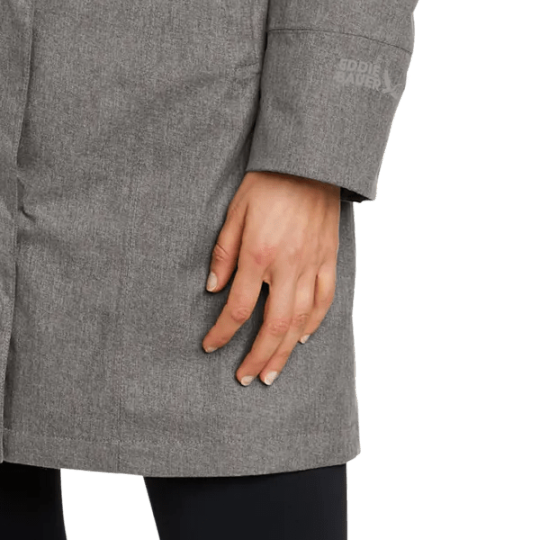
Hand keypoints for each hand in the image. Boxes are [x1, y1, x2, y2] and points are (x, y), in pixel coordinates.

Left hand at [201, 169, 340, 385]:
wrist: (309, 161)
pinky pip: (324, 301)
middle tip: (244, 378)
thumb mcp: (235, 211)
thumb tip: (213, 289)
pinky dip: (312, 325)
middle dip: (256, 357)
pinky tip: (300, 339)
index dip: (222, 333)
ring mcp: (312, 265)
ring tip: (270, 374)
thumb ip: (224, 252)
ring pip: (300, 322)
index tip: (209, 346)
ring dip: (283, 353)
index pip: (237, 307)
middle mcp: (287, 266)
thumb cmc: (266, 182)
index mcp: (258, 253)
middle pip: (272, 326)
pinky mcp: (329, 259)